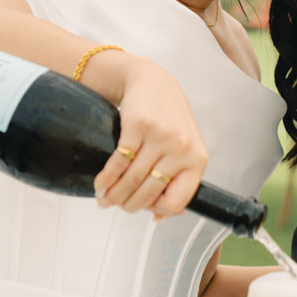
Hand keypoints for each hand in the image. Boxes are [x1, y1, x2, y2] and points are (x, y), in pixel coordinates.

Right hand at [92, 55, 208, 217]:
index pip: (178, 200)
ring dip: (113, 195)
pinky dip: (106, 178)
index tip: (143, 211)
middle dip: (127, 205)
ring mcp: (161, 137)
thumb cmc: (167, 117)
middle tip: (114, 207)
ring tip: (103, 199)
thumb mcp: (183, 147)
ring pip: (131, 180)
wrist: (151, 81)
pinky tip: (100, 184)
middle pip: (149, 193)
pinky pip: (118, 162)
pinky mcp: (138, 127)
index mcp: (197, 159)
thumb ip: (177, 179)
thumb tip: (161, 216)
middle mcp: (182, 149)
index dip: (157, 210)